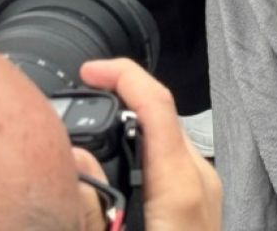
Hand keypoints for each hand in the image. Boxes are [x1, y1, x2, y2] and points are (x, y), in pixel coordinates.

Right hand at [77, 58, 221, 230]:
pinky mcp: (198, 202)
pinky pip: (170, 155)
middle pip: (161, 113)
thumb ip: (93, 208)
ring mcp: (203, 189)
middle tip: (81, 92)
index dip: (124, 75)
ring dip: (131, 120)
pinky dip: (142, 144)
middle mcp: (198, 178)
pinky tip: (118, 157)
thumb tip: (73, 159)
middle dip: (121, 93)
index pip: (157, 104)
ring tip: (92, 121)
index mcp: (180, 186)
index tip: (89, 70)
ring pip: (166, 133)